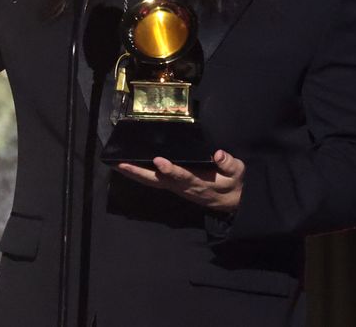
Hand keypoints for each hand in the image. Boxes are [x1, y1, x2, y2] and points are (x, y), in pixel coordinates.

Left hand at [116, 149, 244, 212]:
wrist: (232, 201)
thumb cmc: (233, 183)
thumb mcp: (238, 172)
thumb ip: (229, 164)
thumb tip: (219, 154)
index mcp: (199, 183)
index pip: (183, 176)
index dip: (171, 170)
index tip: (159, 160)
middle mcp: (183, 187)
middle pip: (158, 181)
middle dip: (139, 172)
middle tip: (122, 164)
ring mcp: (176, 188)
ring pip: (152, 181)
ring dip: (134, 174)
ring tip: (117, 164)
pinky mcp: (173, 186)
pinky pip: (153, 181)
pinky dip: (139, 175)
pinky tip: (127, 168)